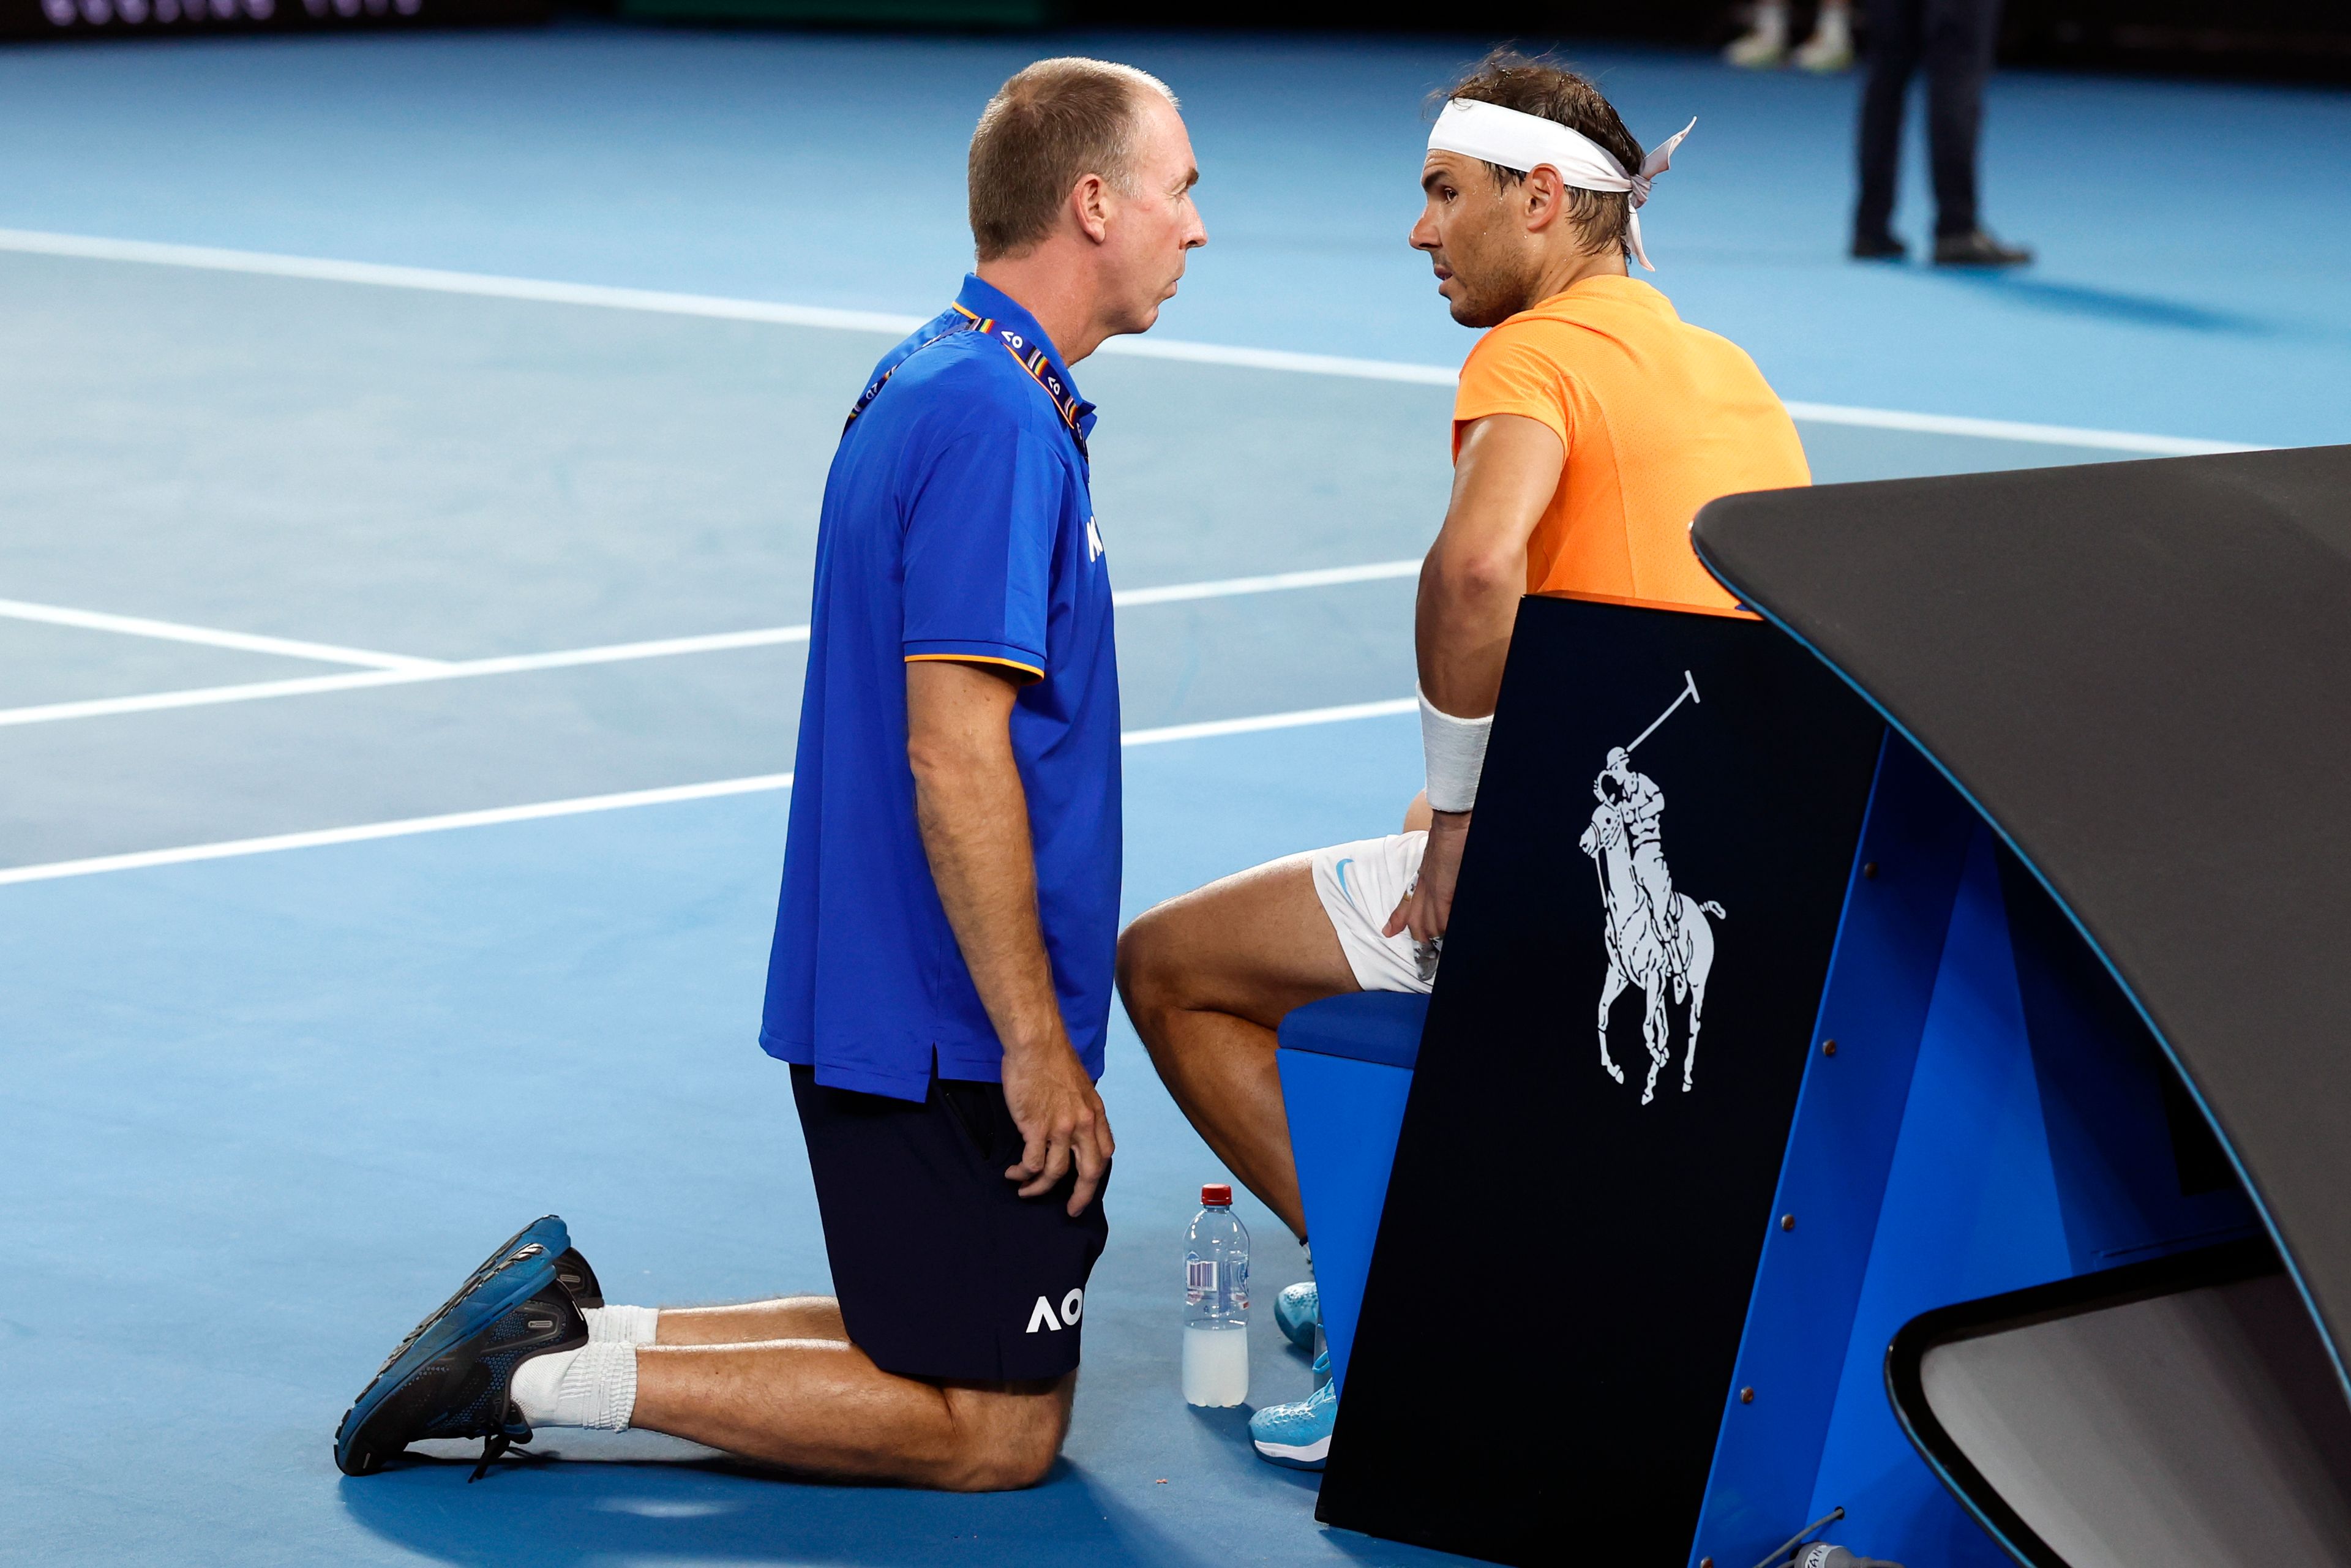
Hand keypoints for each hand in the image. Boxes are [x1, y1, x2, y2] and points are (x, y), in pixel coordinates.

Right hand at [999, 1036, 1115, 1215]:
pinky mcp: (1036, 1128)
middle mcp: (1083, 1124)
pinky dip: (1023, 1173)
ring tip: (1025, 1189)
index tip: (1086, 1184)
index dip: (1096, 1172)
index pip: (1105, 1152)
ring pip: (1056, 1172)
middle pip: (1090, 1172)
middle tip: (1071, 1210)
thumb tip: (1072, 1123)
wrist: (1036, 1044)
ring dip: (1039, 1187)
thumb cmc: (1052, 1059)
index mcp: (1095, 1113)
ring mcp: (1060, 1128)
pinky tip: (1014, 1172)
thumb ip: (1079, 1108)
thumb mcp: (1079, 1085)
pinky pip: (1033, 1163)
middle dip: (1081, 1196)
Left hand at [1384, 809, 1470, 943]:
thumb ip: (1436, 875)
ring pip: (1429, 925)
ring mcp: (1433, 891)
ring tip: (1442, 951)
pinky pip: (1442, 918)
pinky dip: (1446, 929)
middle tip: (1430, 954)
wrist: (1451, 823)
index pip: (1407, 907)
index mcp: (1421, 879)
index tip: (1394, 935)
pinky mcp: (1444, 892)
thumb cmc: (1449, 837)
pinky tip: (1450, 936)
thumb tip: (1439, 885)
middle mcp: (1423, 887)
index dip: (1401, 924)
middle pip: (1418, 923)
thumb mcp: (1436, 859)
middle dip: (1424, 940)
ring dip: (1436, 938)